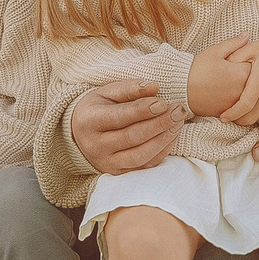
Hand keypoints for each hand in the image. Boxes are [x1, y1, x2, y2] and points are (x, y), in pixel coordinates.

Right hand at [69, 79, 184, 174]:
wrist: (80, 134)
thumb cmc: (99, 108)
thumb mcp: (108, 92)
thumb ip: (130, 88)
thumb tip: (154, 87)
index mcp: (90, 121)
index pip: (120, 117)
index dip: (143, 110)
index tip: (163, 102)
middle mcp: (95, 145)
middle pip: (132, 137)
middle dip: (159, 123)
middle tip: (179, 111)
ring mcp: (107, 162)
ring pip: (140, 155)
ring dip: (164, 138)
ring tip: (178, 122)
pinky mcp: (119, 173)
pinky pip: (145, 165)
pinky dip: (162, 151)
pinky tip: (172, 135)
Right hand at [186, 34, 251, 118]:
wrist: (179, 88)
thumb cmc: (196, 68)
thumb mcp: (215, 51)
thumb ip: (234, 43)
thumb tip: (248, 34)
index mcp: (241, 74)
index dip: (254, 62)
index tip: (247, 60)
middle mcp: (241, 91)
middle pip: (257, 84)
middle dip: (254, 78)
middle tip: (243, 72)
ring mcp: (235, 104)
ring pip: (250, 98)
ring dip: (247, 91)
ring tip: (235, 83)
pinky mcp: (228, 113)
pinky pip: (241, 109)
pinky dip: (240, 102)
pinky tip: (230, 94)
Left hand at [221, 33, 258, 126]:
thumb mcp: (254, 47)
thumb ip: (236, 57)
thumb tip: (221, 68)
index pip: (245, 104)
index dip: (232, 114)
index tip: (222, 117)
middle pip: (251, 118)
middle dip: (237, 121)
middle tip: (227, 116)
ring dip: (248, 119)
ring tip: (238, 114)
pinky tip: (252, 109)